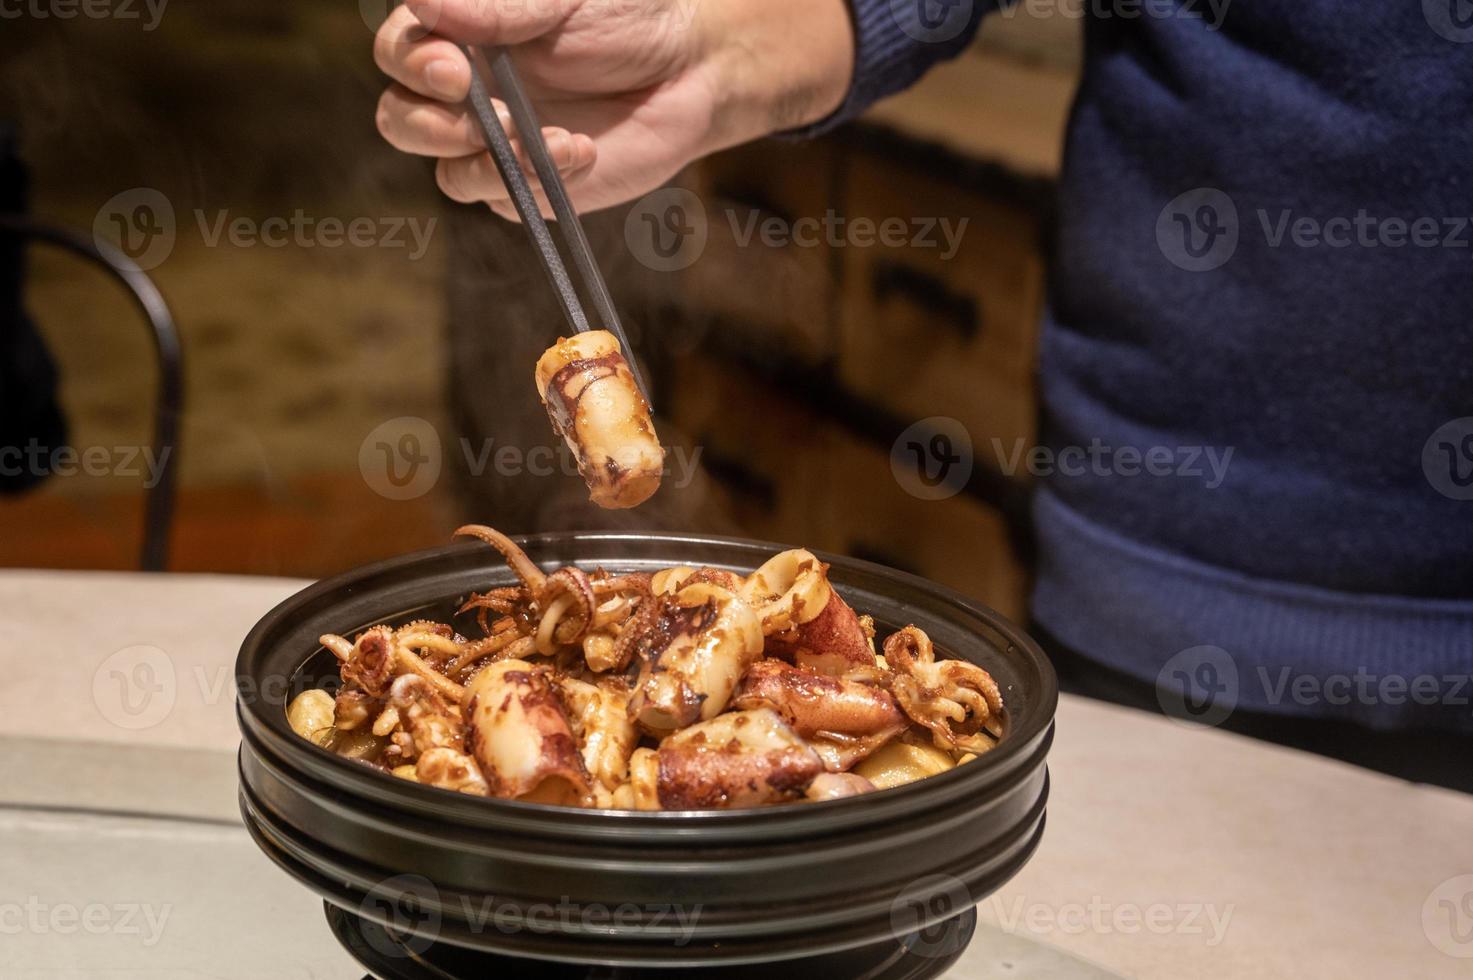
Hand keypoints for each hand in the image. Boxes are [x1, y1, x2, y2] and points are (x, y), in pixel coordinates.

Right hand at [373, 0, 854, 216]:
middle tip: (482, 109)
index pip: (399, 52)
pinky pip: (503, 198)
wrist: (691, 67)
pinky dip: (534, 180)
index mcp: (459, 33)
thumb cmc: (626, 14)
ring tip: (548, 137)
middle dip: (430, 122)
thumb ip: (499, 6)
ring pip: (445, 171)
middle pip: (401, 119)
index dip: (414, 63)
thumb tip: (423, 2)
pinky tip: (579, 151)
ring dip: (487, 159)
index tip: (454, 68)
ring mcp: (493, 145)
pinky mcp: (528, 187)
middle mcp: (465, 92)